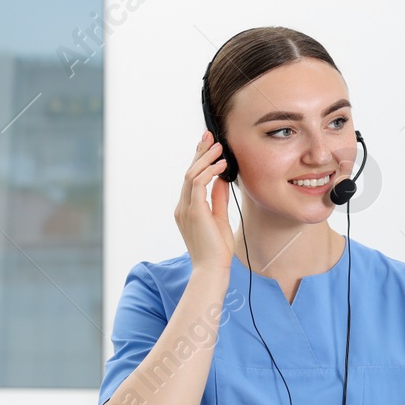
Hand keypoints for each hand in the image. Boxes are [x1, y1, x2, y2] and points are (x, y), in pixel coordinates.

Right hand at [178, 130, 235, 273]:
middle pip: (189, 171)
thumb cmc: (216, 249)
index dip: (199, 160)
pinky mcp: (193, 211)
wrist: (212, 269)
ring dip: (206, 158)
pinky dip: (209, 171)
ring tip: (220, 147)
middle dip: (200, 152)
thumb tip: (222, 180)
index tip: (208, 144)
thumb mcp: (219, 218)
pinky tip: (222, 165)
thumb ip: (218, 198)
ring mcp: (185, 209)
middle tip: (210, 135)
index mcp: (187, 209)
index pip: (191, 178)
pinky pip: (198, 183)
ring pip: (191, 174)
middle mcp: (182, 207)